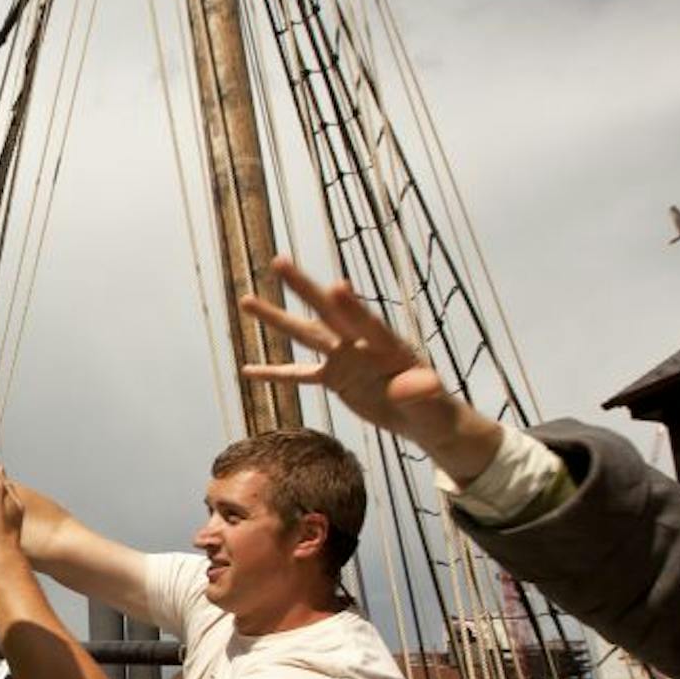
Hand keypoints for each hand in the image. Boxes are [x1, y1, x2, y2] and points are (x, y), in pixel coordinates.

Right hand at [238, 256, 503, 483]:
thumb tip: (413, 385)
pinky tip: (248, 369)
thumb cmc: (434, 407)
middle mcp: (360, 343)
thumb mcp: (431, 402)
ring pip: (305, 334)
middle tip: (279, 261)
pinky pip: (299, 374)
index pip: (366, 323)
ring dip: (276, 318)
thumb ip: (421, 390)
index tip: (336, 286)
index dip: (351, 307)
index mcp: (387, 346)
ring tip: (245, 300)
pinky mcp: (335, 378)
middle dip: (304, 288)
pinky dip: (275, 373)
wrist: (425, 418)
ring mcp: (344, 358)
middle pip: (327, 312)